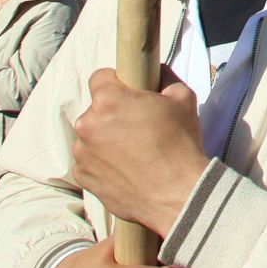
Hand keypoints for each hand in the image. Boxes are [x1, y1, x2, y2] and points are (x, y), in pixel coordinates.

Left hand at [74, 69, 208, 239]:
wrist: (178, 193)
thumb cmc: (181, 144)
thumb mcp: (183, 99)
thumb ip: (165, 79)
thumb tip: (158, 74)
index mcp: (109, 99)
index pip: (100, 76)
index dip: (116, 82)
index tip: (129, 92)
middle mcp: (88, 123)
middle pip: (96, 109)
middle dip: (113, 113)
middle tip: (138, 126)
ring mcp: (82, 152)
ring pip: (91, 136)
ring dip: (106, 139)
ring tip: (133, 152)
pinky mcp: (83, 177)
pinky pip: (89, 161)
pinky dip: (103, 162)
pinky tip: (126, 169)